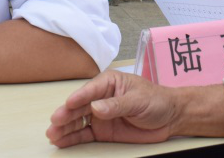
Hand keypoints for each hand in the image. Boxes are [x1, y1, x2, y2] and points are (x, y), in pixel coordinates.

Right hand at [46, 72, 177, 147]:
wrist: (171, 117)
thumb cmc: (157, 100)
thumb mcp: (138, 100)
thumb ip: (117, 105)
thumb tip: (96, 108)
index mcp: (109, 82)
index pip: (90, 90)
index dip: (79, 98)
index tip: (68, 104)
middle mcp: (101, 98)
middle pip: (80, 106)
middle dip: (66, 114)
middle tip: (55, 122)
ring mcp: (100, 115)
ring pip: (78, 121)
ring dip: (65, 127)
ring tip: (52, 134)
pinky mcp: (103, 130)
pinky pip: (84, 134)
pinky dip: (72, 138)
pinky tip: (61, 141)